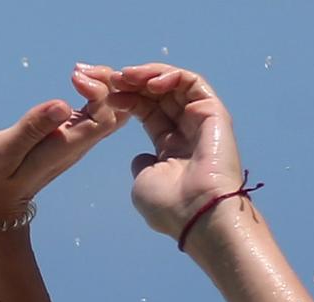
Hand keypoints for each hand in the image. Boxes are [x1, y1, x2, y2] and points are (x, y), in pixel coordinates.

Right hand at [0, 68, 132, 224]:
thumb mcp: (4, 150)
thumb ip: (32, 128)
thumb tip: (64, 104)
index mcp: (67, 147)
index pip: (105, 117)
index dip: (99, 92)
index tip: (73, 77)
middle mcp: (78, 144)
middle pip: (117, 111)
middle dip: (106, 83)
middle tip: (77, 70)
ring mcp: (76, 140)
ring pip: (111, 110)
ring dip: (102, 85)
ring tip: (76, 71)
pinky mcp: (68, 134)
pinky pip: (97, 111)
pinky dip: (94, 90)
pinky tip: (76, 79)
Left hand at [98, 62, 247, 243]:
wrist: (197, 215)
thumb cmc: (170, 207)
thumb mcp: (144, 183)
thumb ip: (142, 165)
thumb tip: (142, 157)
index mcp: (170, 147)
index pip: (145, 110)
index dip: (123, 97)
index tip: (98, 91)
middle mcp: (186, 131)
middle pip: (157, 93)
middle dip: (129, 80)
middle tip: (105, 76)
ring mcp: (201, 120)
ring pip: (174, 83)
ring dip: (146, 74)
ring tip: (123, 76)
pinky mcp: (214, 113)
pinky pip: (192, 83)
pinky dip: (170, 76)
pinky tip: (148, 83)